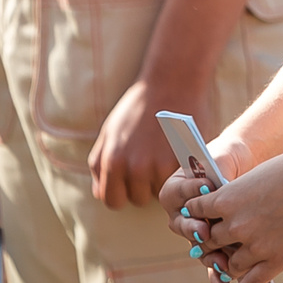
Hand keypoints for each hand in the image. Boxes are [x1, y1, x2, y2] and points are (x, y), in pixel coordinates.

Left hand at [92, 80, 196, 209]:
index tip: (129, 181)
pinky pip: (177, 183)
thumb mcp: (108, 132)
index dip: (120, 192)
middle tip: (150, 163)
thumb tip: (99, 192)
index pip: (112, 200)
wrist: (171, 82)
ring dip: (161, 182)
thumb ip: (99, 164)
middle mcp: (135, 168)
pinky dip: (177, 175)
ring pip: (159, 194)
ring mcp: (160, 167)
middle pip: (137, 199)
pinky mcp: (183, 163)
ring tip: (164, 159)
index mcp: (113, 161)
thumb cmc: (138, 107)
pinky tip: (177, 157)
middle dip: (142, 186)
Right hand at [160, 131, 258, 282]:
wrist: (241, 171)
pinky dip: (218, 276)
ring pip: (199, 249)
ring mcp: (196, 233)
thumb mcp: (221, 159)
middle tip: (205, 231)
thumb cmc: (227, 160)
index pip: (176, 193)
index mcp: (175, 190)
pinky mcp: (212, 247)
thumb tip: (219, 187)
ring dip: (209, 258)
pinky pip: (211, 265)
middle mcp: (181, 215)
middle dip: (195, 230)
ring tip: (223, 264)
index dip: (189, 191)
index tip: (206, 187)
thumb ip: (216, 170)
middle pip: (183, 226)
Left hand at [174, 146, 282, 282]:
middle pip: (209, 241)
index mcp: (227, 198)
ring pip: (228, 264)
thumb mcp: (256, 176)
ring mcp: (256, 246)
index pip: (196, 211)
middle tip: (212, 243)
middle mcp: (236, 225)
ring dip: (227, 263)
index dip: (198, 213)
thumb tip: (226, 210)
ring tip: (229, 262)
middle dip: (210, 241)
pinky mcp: (276, 261)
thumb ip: (238, 197)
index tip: (201, 216)